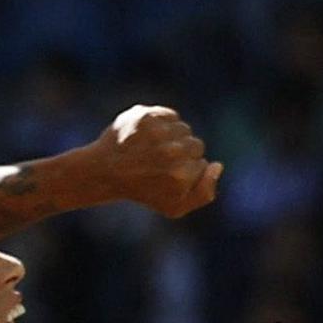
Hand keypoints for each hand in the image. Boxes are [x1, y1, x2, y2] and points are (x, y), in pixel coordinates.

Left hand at [79, 106, 221, 217]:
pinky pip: (170, 116)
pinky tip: (147, 137)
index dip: (188, 171)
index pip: (203, 163)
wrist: (105, 171)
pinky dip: (163, 124)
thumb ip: (205, 193)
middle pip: (196, 144)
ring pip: (184, 129)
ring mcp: (158, 132)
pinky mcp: (146, 116)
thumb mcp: (174, 207)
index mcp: (180, 176)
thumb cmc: (143, 191)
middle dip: (183, 153)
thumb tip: (217, 165)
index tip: (168, 177)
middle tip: (160, 163)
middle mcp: (171, 152)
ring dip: (173, 137)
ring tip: (152, 150)